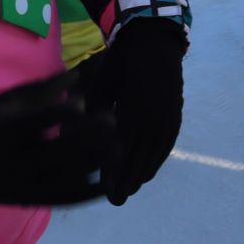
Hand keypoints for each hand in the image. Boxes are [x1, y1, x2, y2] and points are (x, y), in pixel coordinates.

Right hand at [0, 67, 117, 206]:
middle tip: (111, 120)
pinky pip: (63, 199)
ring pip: (62, 178)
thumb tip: (78, 74)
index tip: (80, 104)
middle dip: (86, 137)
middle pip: (53, 152)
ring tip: (117, 148)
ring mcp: (25, 184)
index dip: (56, 114)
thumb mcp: (9, 102)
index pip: (31, 125)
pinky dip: (88, 193)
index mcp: (5, 134)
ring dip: (93, 162)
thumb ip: (43, 90)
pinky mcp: (34, 200)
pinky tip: (109, 181)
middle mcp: (14, 162)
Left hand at [80, 18, 185, 205]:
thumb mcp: (100, 83)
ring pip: (155, 154)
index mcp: (134, 105)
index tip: (105, 190)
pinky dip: (157, 162)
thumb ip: (87, 112)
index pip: (124, 147)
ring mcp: (169, 116)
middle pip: (141, 156)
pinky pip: (166, 146)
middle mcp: (155, 114)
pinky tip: (146, 173)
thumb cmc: (119, 63)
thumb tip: (67, 138)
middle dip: (129, 180)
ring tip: (129, 190)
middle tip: (116, 200)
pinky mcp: (176, 116)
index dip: (115, 171)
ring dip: (143, 174)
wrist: (154, 42)